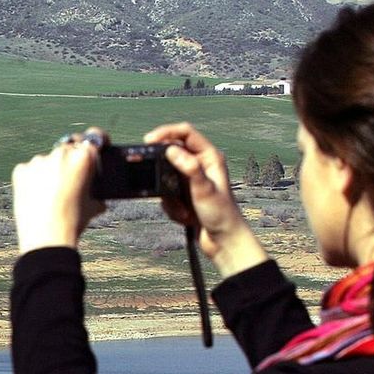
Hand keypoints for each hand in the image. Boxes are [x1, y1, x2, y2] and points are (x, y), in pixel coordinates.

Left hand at [12, 129, 107, 253]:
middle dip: (70, 159)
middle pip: (68, 147)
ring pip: (47, 160)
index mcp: (83, 158)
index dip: (97, 140)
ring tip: (51, 196)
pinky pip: (29, 170)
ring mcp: (39, 161)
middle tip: (70, 178)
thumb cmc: (73, 222)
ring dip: (50, 171)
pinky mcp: (21, 170)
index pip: (93, 138)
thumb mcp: (92, 207)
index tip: (95, 144)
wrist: (46, 239)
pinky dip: (32, 180)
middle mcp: (61, 153)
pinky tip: (36, 197)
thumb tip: (100, 201)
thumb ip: (97, 196)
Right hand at [142, 122, 268, 277]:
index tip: (149, 140)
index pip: (185, 133)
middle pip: (172, 153)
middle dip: (163, 169)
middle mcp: (201, 165)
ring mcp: (192, 180)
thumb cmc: (222, 214)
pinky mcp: (185, 194)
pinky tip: (185, 216)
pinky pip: (167, 194)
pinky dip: (171, 206)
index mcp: (210, 157)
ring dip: (168, 195)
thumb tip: (171, 150)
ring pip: (166, 176)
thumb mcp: (204, 189)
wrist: (224, 241)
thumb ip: (189, 167)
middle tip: (154, 177)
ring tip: (182, 209)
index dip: (166, 132)